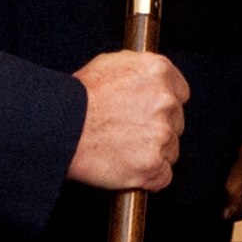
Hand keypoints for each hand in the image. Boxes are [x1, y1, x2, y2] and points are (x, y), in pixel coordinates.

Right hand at [67, 50, 189, 191]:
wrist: (60, 127)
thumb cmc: (78, 97)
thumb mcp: (110, 64)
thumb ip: (139, 71)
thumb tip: (149, 78)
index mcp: (158, 72)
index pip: (181, 93)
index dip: (164, 105)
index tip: (151, 113)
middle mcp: (165, 100)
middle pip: (176, 122)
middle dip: (157, 129)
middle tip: (129, 132)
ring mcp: (161, 133)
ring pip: (171, 150)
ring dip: (153, 153)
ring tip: (123, 149)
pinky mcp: (153, 164)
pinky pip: (163, 176)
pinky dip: (149, 177)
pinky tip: (128, 167)